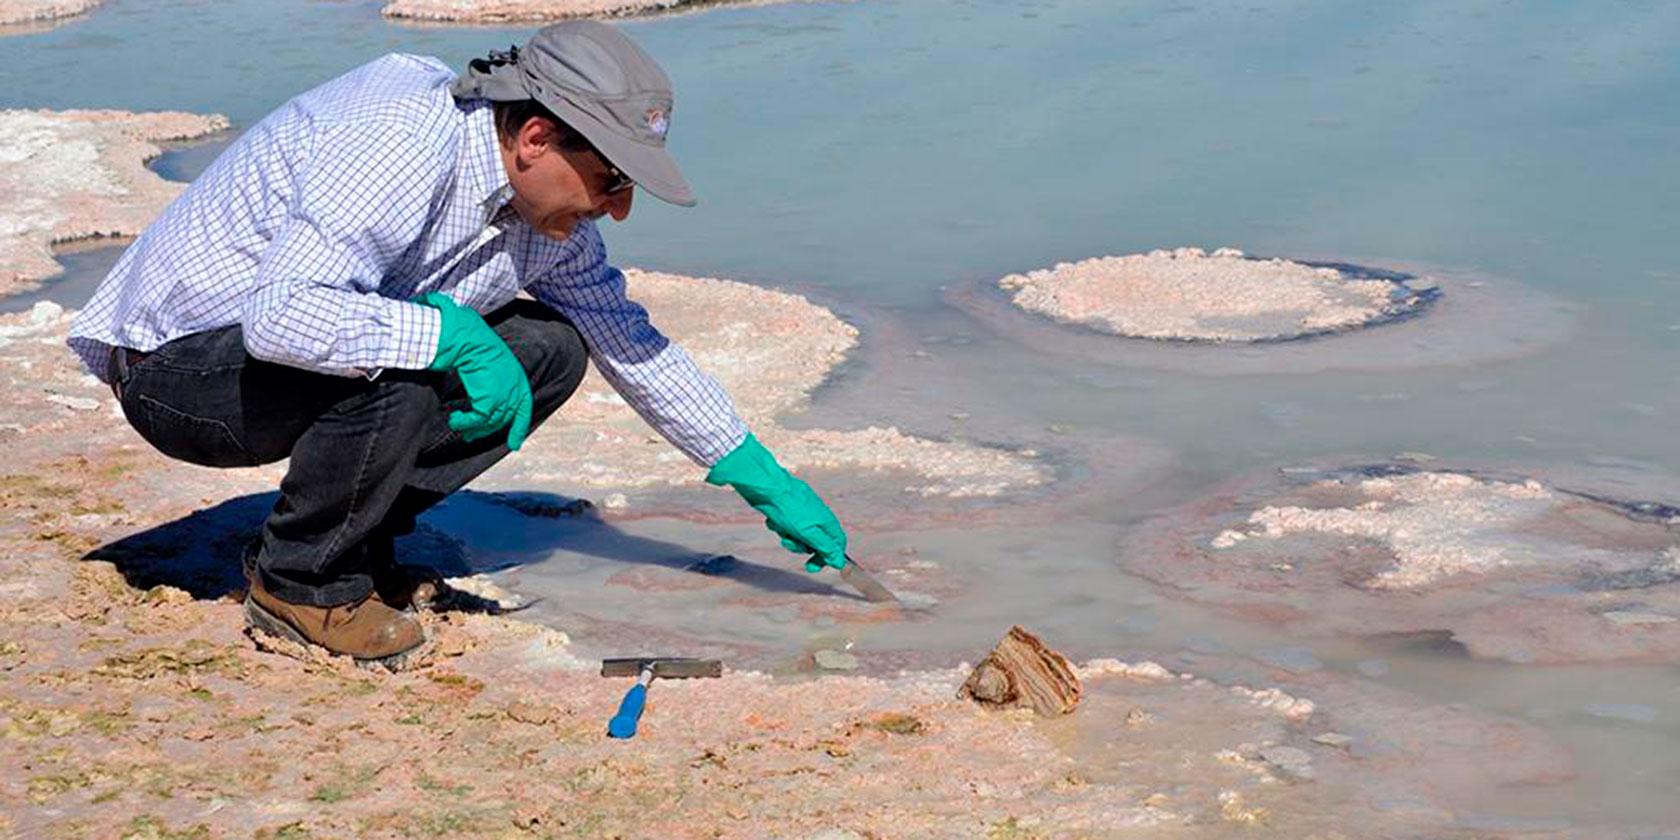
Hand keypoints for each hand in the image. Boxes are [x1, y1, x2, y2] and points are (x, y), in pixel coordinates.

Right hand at [415, 292, 532, 449]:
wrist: (469, 339)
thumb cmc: (476, 344)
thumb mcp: (491, 361)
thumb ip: (492, 378)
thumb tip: (482, 387)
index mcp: (518, 380)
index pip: (523, 409)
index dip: (518, 429)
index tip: (515, 446)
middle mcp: (515, 390)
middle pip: (502, 420)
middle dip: (484, 430)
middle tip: (468, 435)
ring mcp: (505, 396)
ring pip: (490, 423)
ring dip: (471, 428)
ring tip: (457, 425)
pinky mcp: (490, 400)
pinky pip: (478, 420)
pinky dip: (465, 423)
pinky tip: (454, 419)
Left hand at [706, 433, 846, 572]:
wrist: (767, 488)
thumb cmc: (789, 509)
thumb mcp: (809, 533)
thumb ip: (825, 547)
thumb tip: (839, 561)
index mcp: (826, 521)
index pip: (837, 543)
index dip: (829, 557)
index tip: (815, 565)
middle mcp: (817, 517)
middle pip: (818, 542)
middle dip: (805, 548)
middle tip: (798, 554)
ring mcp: (802, 513)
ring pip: (800, 536)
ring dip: (790, 538)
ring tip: (782, 532)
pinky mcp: (788, 511)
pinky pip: (787, 527)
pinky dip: (780, 527)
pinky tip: (774, 521)